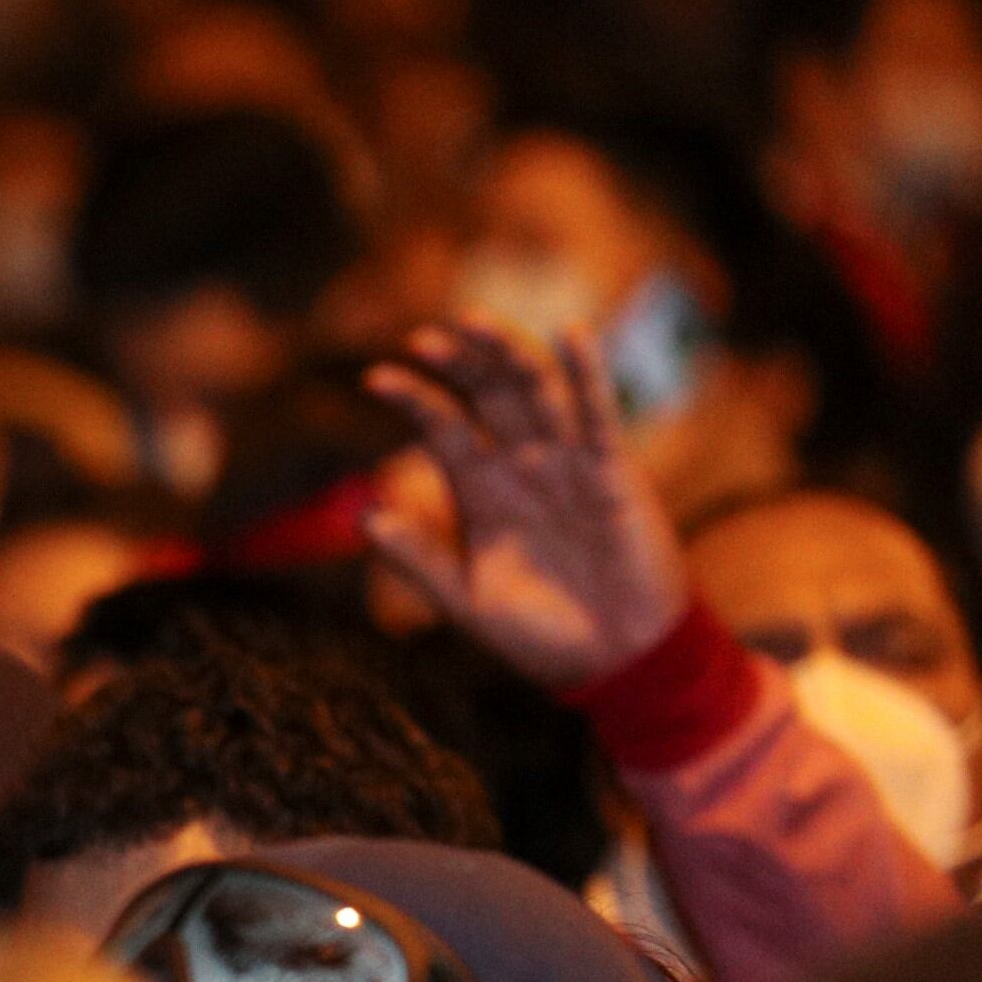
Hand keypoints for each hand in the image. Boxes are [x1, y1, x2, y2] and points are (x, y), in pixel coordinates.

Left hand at [363, 322, 687, 689]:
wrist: (616, 660)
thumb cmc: (542, 635)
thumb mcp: (469, 601)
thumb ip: (420, 562)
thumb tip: (365, 520)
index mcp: (482, 492)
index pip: (443, 428)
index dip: (414, 399)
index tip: (373, 379)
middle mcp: (523, 467)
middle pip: (488, 396)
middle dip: (460, 363)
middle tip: (424, 336)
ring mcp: (570, 464)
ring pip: (537, 392)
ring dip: (509, 354)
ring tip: (475, 321)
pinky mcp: (616, 473)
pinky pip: (599, 415)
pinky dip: (587, 374)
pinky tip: (569, 334)